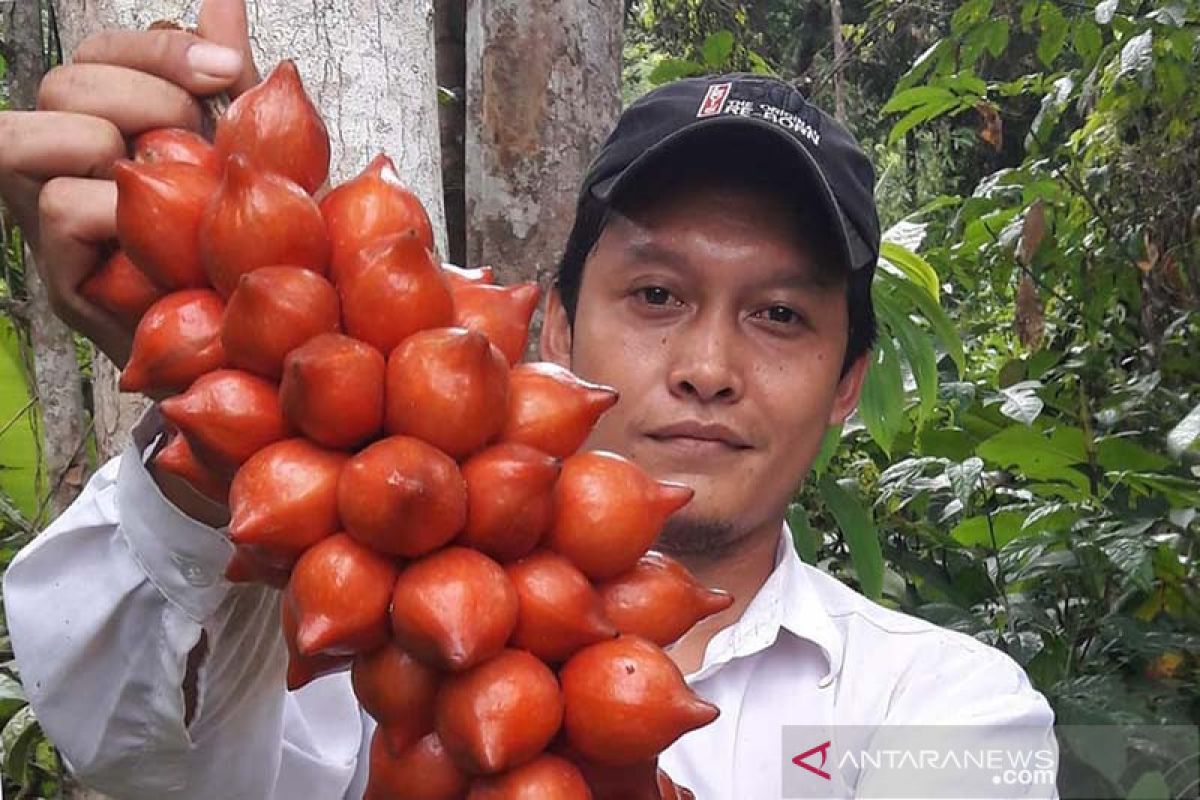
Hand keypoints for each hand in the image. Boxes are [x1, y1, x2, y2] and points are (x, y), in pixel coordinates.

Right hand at [0, 0, 258, 365]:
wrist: (259, 344)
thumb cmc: (248, 245)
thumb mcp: (248, 153)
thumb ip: (227, 81)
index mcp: (109, 127)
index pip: (97, 54)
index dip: (157, 50)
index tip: (227, 72)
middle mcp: (66, 165)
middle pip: (61, 83)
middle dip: (143, 96)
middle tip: (198, 140)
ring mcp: (49, 220)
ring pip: (20, 137)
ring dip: (106, 147)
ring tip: (166, 183)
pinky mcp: (61, 278)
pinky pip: (54, 210)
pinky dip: (112, 211)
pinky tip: (159, 233)